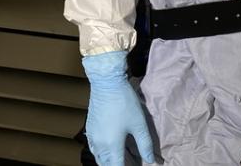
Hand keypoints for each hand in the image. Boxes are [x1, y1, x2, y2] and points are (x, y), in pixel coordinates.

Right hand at [82, 51, 155, 165]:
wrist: (107, 83)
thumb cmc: (125, 103)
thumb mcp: (139, 124)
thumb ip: (145, 144)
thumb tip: (150, 160)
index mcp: (112, 146)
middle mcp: (99, 144)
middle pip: (106, 165)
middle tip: (128, 164)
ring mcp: (92, 137)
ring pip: (98, 158)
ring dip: (108, 163)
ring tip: (119, 160)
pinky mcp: (89, 128)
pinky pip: (93, 149)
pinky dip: (100, 154)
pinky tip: (107, 150)